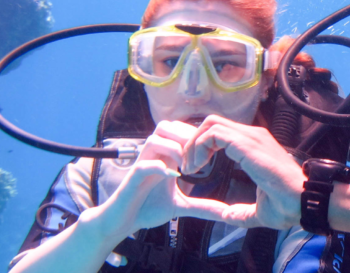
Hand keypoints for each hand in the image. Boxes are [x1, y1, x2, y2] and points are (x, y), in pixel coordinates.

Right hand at [90, 121, 228, 238]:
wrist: (123, 222)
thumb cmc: (148, 208)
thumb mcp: (180, 206)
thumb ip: (202, 206)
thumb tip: (226, 213)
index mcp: (165, 157)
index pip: (179, 130)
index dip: (195, 135)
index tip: (211, 152)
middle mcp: (153, 156)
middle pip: (166, 126)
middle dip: (185, 136)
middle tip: (200, 155)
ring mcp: (141, 165)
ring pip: (154, 139)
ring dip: (173, 148)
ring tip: (187, 166)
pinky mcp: (132, 179)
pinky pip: (143, 165)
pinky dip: (159, 167)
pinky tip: (173, 176)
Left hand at [158, 115, 305, 229]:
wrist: (305, 200)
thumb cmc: (289, 204)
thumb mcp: (259, 211)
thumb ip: (242, 212)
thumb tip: (228, 216)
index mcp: (255, 146)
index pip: (222, 132)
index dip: (203, 146)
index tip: (195, 167)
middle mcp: (253, 136)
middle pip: (213, 123)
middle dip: (194, 141)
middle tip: (188, 166)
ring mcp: (251, 137)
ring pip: (211, 124)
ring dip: (194, 144)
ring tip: (191, 167)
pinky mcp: (247, 144)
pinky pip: (214, 134)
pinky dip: (200, 146)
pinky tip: (198, 166)